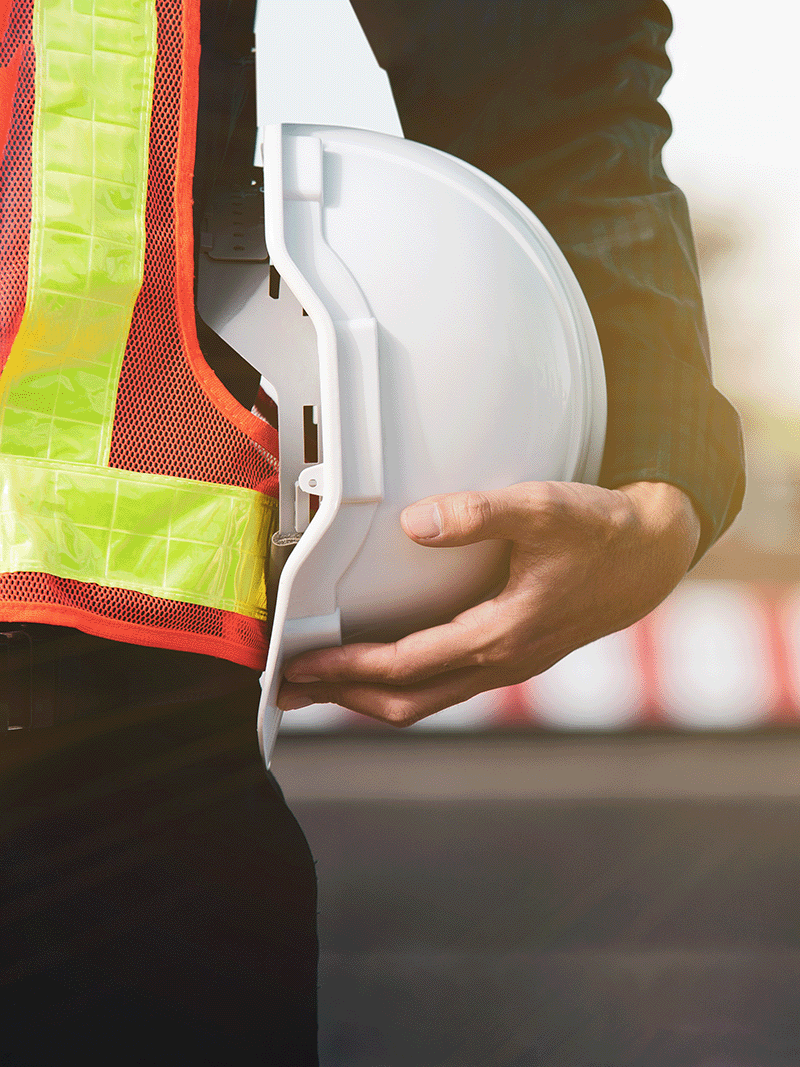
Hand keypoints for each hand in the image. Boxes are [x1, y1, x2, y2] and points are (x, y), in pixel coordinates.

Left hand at [277, 480, 700, 725]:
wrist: (651, 558)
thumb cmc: (602, 534)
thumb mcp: (544, 509)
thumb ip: (479, 513)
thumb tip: (416, 523)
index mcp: (502, 634)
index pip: (406, 665)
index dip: (347, 668)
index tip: (302, 664)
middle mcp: (501, 661)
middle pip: (405, 701)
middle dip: (342, 698)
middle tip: (288, 690)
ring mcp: (506, 665)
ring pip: (425, 699)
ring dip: (367, 697)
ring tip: (322, 686)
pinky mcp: (510, 655)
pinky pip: (443, 686)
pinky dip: (401, 685)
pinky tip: (381, 668)